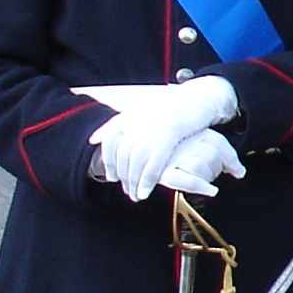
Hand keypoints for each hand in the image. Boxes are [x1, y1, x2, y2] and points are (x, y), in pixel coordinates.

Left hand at [87, 74, 238, 199]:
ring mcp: (152, 128)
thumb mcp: (140, 109)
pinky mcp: (169, 134)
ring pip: (136, 162)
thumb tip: (94, 140)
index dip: (108, 162)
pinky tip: (145, 191)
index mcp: (129, 115)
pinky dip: (147, 180)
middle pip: (123, 155)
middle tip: (126, 191)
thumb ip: (117, 125)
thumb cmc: (171, 105)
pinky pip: (154, 162)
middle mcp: (137, 121)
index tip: (110, 176)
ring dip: (134, 182)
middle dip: (123, 177)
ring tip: (135, 195)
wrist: (198, 97)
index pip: (110, 142)